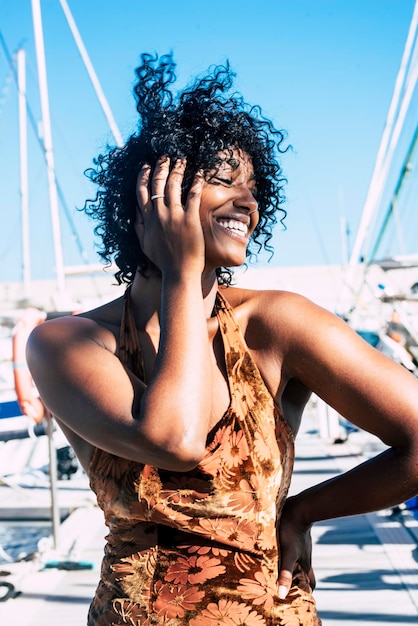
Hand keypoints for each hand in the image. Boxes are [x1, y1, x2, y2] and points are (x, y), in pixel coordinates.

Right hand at [135, 156, 204, 276]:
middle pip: (157, 184)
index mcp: (147, 220)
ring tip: (182, 159)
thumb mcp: (144, 244)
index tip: (147, 166)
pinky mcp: (190, 219)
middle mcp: (158, 215)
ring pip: (173, 185)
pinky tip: (199, 173)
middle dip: (160, 167)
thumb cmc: (163, 261)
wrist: (178, 273)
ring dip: (177, 169)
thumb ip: (138, 227)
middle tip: (165, 157)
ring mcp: (174, 216)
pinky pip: (193, 195)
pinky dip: (196, 182)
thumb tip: (133, 213)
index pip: (142, 192)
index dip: (144, 176)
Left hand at [277, 496, 314, 598]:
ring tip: (273, 570)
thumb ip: (285, 573)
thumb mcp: (288, 554)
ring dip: (288, 565)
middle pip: (303, 572)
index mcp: (305, 563)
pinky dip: (283, 552)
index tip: (298, 599)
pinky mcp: (293, 534)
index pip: (310, 583)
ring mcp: (300, 544)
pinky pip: (290, 546)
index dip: (307, 591)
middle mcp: (304, 555)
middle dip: (296, 579)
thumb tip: (282, 595)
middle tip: (283, 585)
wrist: (298, 507)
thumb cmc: (292, 532)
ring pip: (296, 559)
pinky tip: (271, 550)